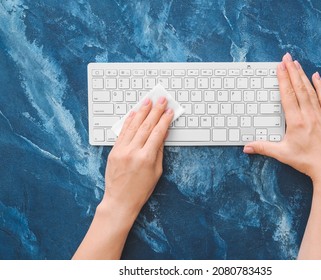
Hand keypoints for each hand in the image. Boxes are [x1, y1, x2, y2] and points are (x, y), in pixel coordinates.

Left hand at [102, 96, 172, 224]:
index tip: (169, 111)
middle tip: (161, 100)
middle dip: (155, 111)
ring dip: (141, 111)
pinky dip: (128, 121)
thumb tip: (163, 134)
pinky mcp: (114, 151)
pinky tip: (134, 113)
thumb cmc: (140, 190)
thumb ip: (159, 151)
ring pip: (133, 126)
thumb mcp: (156, 171)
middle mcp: (133, 151)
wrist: (120, 201)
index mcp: (146, 158)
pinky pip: (122, 132)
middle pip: (146, 126)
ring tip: (148, 101)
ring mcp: (122, 150)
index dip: (165, 120)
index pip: (158, 133)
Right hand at [244, 53, 320, 188]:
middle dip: (292, 71)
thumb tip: (246, 148)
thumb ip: (263, 148)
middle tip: (287, 58)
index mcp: (296, 121)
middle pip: (299, 88)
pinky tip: (317, 77)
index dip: (283, 79)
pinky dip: (320, 86)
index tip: (280, 67)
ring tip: (297, 63)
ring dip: (303, 76)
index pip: (288, 95)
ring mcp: (320, 115)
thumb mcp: (282, 154)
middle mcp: (309, 115)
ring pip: (311, 91)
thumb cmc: (306, 161)